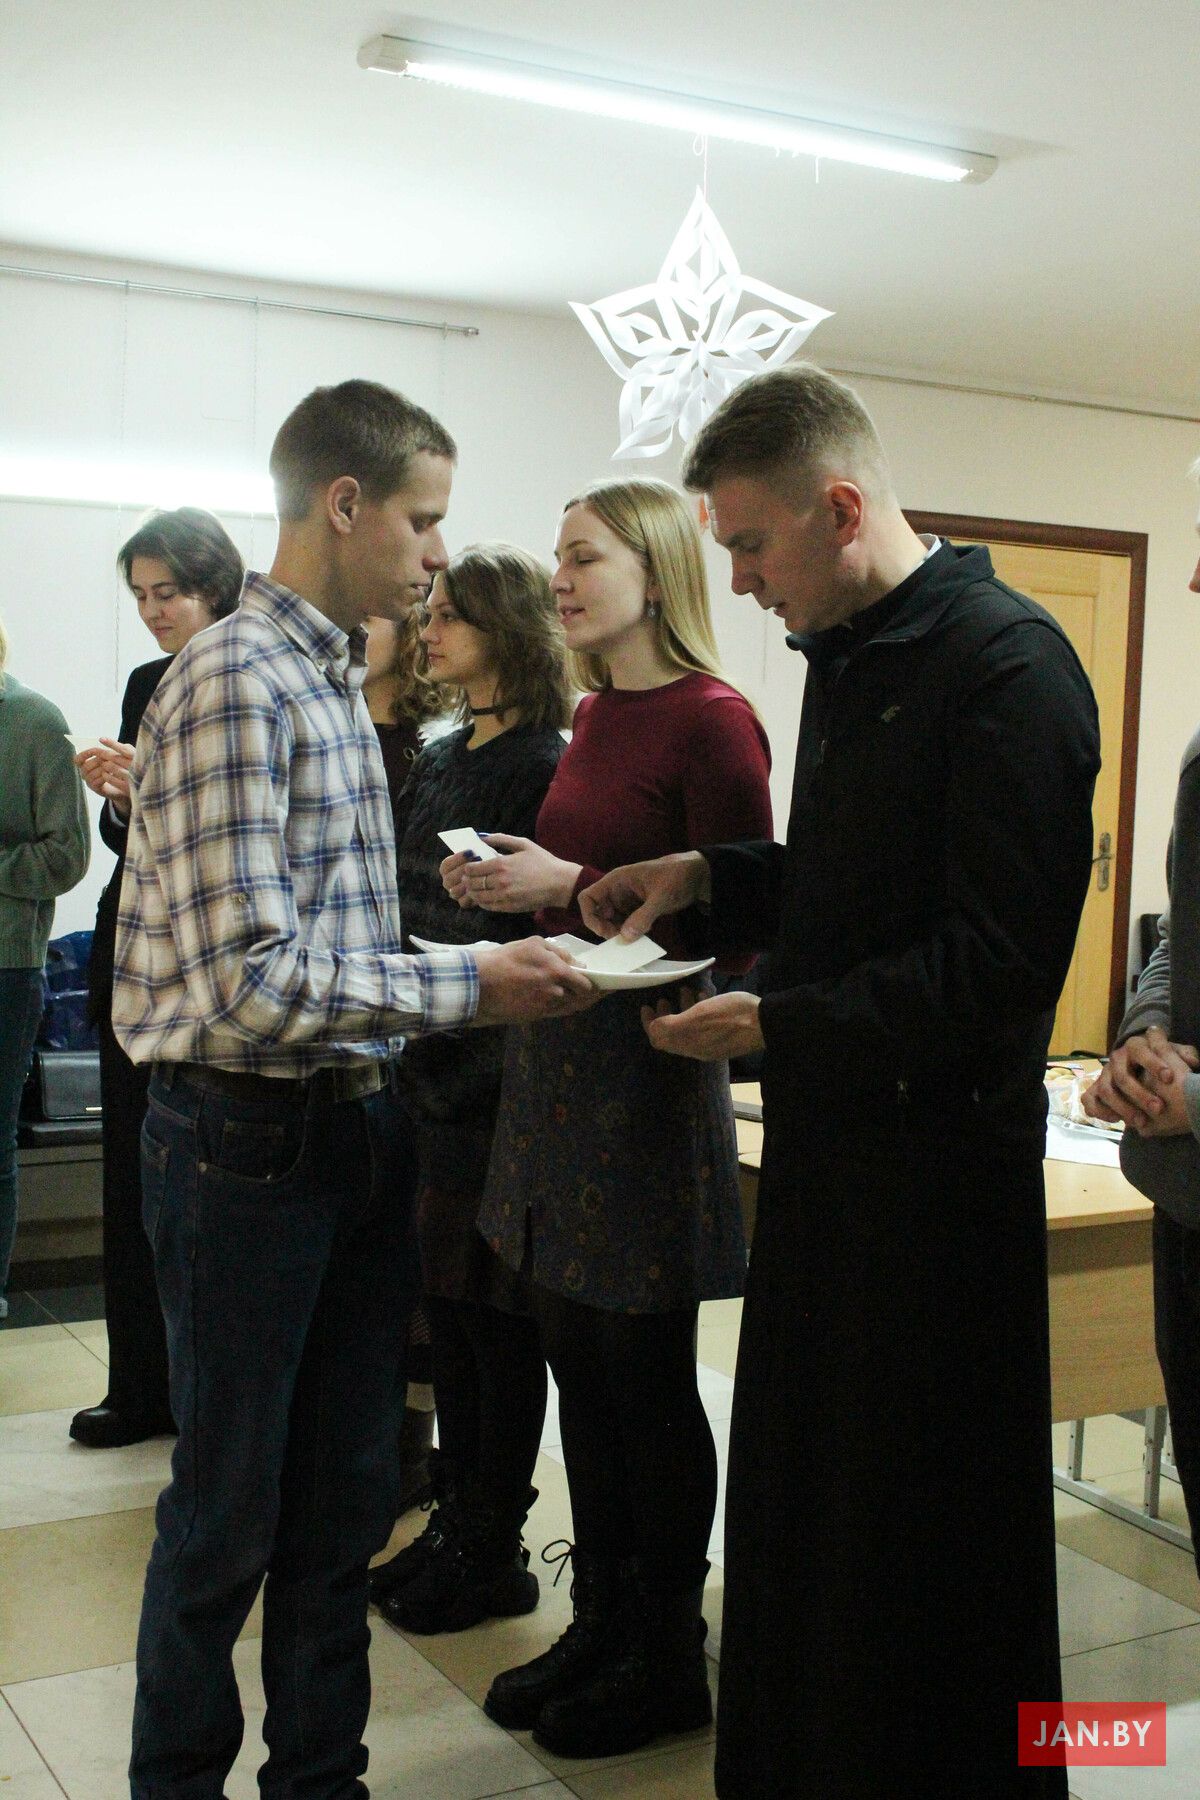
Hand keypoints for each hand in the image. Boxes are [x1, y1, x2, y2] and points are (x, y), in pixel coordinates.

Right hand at [74, 737, 133, 811]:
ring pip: (91, 773)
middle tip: (109, 759)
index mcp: (87, 762)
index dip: (83, 754)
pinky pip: (95, 781)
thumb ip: (111, 745)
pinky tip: (112, 774)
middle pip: (85, 766)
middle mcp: (85, 772)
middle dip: (97, 761)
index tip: (94, 750)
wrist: (129, 783)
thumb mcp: (119, 753)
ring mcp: (89, 781)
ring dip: (102, 769)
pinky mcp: (95, 789)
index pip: (78, 759)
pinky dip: (104, 777)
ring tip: (113, 767)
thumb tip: (101, 738)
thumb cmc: (122, 765)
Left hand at [441, 836, 579, 913]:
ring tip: (475, 888)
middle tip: (469, 878)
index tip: (469, 867)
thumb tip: (481, 836)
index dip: (467, 868)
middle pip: (472, 883)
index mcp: (501, 864)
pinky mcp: (509, 907)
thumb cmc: (543, 862)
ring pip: (478, 896)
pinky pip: (488, 906)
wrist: (560, 883)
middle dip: (468, 880)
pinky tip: (485, 896)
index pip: (472, 868)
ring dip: (473, 892)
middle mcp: (500, 881)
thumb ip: (501, 839)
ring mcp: (504, 896)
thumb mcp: (523, 844)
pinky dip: (482, 902)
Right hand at [473, 937, 597, 1024]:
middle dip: (591, 995)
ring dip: (577, 1002)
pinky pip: (555, 1012)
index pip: (586, 983)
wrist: (479, 984)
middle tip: (600, 992)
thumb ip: (558, 951)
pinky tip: (562, 1000)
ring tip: (582, 996)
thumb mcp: (533, 944)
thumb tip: (574, 963)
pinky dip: (562, 1006)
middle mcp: (555, 992)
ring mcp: (545, 1008)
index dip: (596, 984)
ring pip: (569, 1007)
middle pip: (582, 999)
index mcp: (557, 972)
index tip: (602, 983)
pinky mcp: (535, 1017)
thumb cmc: (505, 959)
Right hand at [579, 852, 709, 941]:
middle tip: (622, 941)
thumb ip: (644, 916)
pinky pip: (626, 923)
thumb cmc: (677, 876)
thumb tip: (625, 936)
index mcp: (616, 880)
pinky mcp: (638, 909)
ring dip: (619, 933)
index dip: (590, 916)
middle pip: (598, 913)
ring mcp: (627, 900)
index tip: (605, 932)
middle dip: (606, 929)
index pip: (588, 897)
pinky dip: (631, 932)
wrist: (698, 874)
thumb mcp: (661, 896)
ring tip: (634, 940)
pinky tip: (643, 936)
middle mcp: (617, 891)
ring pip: (612, 921)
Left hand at [641, 990, 763, 1061]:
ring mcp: (712, 1045)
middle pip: (672, 1035)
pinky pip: (704, 1027)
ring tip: (685, 992)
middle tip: (663, 999)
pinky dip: (698, 1012)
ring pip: (688, 1028)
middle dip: (664, 1016)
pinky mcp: (725, 1039)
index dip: (648, 1023)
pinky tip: (705, 996)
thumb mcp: (699, 1015)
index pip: (659, 1039)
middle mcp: (698, 1049)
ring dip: (682, 1010)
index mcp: (689, 1044)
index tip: (646, 1007)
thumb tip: (653, 1029)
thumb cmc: (732, 1015)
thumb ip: (673, 1025)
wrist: (766, 1023)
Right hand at [1082, 1027, 1199, 1135]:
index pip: (1140, 1051)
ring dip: (1123, 1108)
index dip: (1153, 1064)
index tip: (1169, 1078)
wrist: (1141, 1067)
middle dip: (1140, 1094)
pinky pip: (1089, 1101)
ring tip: (1142, 1122)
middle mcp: (1116, 1059)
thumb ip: (1185, 1056)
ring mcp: (1104, 1075)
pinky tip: (1116, 1120)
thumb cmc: (1161, 1062)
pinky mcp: (1095, 1090)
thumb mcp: (1175, 1055)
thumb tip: (1192, 1063)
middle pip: (1122, 1076)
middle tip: (1159, 1109)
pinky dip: (1100, 1111)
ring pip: (1106, 1091)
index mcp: (1135, 1046)